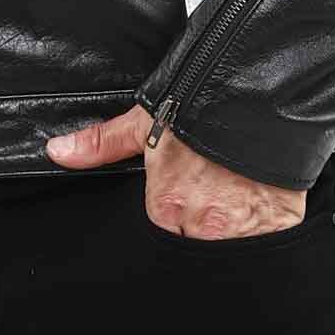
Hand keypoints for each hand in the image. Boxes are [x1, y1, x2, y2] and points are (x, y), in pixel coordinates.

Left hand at [46, 103, 304, 238]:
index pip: (159, 224)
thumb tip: (56, 152)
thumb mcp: (147, 120)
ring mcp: (240, 233)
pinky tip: (256, 195)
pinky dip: (260, 224)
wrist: (264, 92)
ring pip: (225, 241)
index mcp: (164, 207)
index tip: (182, 188)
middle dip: (197, 217)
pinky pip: (263, 241)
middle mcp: (200, 227)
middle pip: (191, 237)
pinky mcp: (277, 228)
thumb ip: (102, 143)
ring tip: (232, 188)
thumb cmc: (203, 103)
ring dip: (228, 221)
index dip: (170, 205)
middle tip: (209, 185)